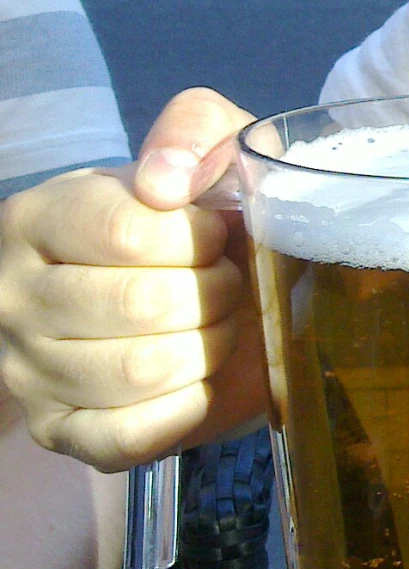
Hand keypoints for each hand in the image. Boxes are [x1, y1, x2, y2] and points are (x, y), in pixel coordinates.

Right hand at [0, 89, 268, 470]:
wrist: (209, 286)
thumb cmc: (202, 216)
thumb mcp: (207, 150)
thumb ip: (195, 131)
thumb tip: (164, 181)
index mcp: (39, 217)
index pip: (127, 231)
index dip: (199, 237)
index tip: (218, 235)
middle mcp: (14, 296)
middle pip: (139, 305)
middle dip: (214, 293)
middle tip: (227, 285)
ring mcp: (29, 370)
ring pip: (141, 371)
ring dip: (208, 347)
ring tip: (216, 325)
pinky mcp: (62, 431)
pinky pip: (126, 437)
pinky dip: (185, 409)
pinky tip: (202, 379)